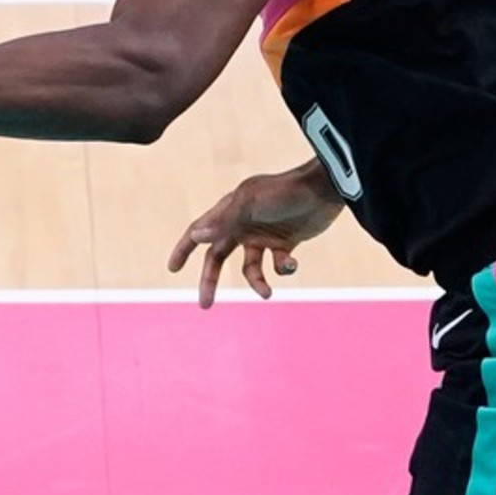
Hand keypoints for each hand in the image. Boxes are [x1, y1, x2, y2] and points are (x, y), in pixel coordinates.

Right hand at [168, 163, 347, 307]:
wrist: (322, 191)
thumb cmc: (283, 192)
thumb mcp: (250, 205)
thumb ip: (223, 221)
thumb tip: (196, 236)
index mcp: (229, 211)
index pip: (200, 231)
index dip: (185, 248)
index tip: (173, 268)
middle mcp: (242, 225)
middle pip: (218, 256)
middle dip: (210, 280)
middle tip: (205, 304)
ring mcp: (263, 235)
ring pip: (249, 268)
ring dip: (257, 283)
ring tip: (267, 293)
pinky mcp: (284, 243)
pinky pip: (276, 265)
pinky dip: (283, 269)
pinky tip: (291, 262)